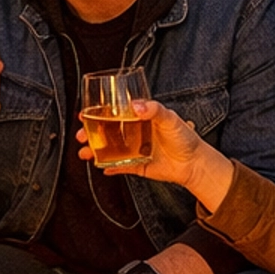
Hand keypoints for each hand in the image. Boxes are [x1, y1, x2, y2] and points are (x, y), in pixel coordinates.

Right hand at [75, 98, 211, 192]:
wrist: (194, 163)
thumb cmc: (184, 137)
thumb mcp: (170, 118)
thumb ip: (154, 110)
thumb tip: (137, 106)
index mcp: (138, 118)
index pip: (114, 113)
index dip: (98, 113)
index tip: (84, 114)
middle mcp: (133, 133)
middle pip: (106, 131)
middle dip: (90, 133)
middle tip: (80, 135)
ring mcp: (133, 150)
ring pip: (108, 149)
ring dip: (95, 151)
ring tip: (85, 153)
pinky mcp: (136, 166)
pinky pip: (118, 167)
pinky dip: (109, 167)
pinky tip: (101, 167)